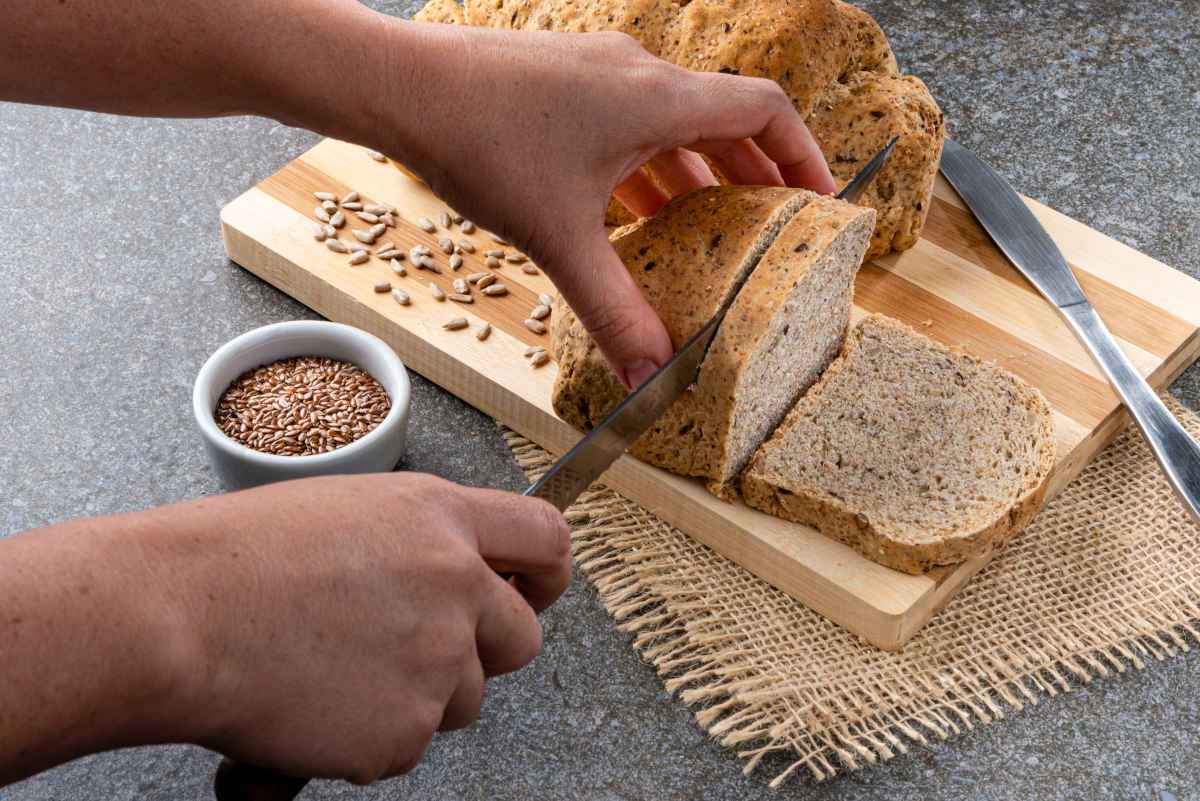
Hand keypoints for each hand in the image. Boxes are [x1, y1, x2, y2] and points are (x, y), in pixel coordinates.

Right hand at [162, 473, 569, 783]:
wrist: (179, 616)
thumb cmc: (239, 556)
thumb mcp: (350, 512)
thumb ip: (421, 541)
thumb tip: (455, 573)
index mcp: (441, 519)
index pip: (545, 539)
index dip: (546, 573)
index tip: (534, 590)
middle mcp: (456, 587)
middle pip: (523, 637)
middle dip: (485, 651)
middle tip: (423, 650)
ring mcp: (436, 663)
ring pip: (465, 699)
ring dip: (420, 694)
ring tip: (339, 669)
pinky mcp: (403, 732)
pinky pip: (407, 744)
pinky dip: (368, 736)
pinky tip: (315, 703)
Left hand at [345, 23, 835, 388]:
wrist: (404, 89)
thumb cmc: (483, 142)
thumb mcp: (560, 236)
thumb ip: (612, 308)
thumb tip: (648, 373)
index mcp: (658, 99)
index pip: (763, 110)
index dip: (803, 152)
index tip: (819, 196)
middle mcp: (637, 75)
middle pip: (722, 119)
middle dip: (753, 173)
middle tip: (770, 223)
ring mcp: (598, 74)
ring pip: (671, 122)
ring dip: (696, 170)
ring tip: (707, 223)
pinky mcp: (563, 83)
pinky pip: (627, 122)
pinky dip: (646, 164)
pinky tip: (631, 209)